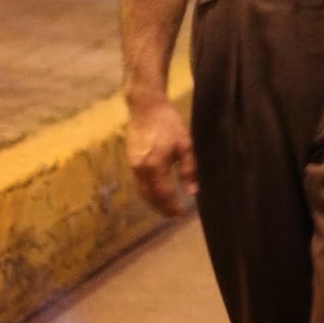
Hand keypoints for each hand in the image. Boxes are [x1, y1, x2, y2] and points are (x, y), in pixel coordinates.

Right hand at [126, 99, 197, 216]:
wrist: (146, 108)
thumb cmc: (169, 124)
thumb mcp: (185, 145)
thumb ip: (189, 170)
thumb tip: (193, 192)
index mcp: (154, 167)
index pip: (164, 195)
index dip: (173, 206)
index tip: (183, 213)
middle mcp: (140, 171)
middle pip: (150, 197)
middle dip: (162, 208)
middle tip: (175, 214)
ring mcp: (132, 167)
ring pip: (142, 192)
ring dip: (154, 202)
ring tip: (167, 207)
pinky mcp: (131, 162)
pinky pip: (139, 184)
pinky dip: (148, 192)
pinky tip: (157, 193)